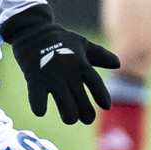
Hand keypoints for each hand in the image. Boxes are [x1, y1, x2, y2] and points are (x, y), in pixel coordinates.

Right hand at [1, 4, 119, 124]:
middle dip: (87, 114)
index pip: (96, 83)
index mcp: (81, 64)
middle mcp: (68, 72)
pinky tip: (41, 110)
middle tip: (88, 118)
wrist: (32, 31)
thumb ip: (100, 55)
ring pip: (65, 106)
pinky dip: (40, 107)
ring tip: (70, 118)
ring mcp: (51, 77)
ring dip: (69, 116)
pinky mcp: (34, 79)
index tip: (106, 106)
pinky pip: (38, 99)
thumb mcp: (82, 44)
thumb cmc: (60, 40)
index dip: (102, 96)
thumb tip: (118, 64)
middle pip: (82, 100)